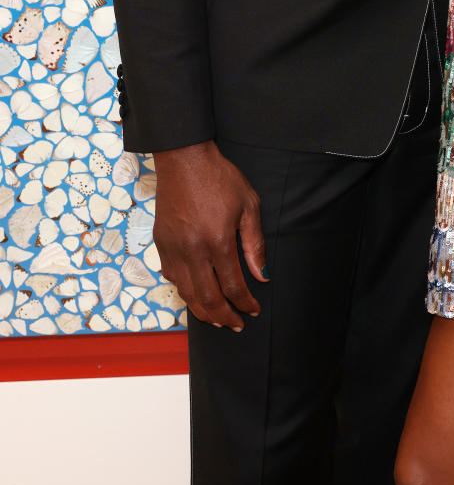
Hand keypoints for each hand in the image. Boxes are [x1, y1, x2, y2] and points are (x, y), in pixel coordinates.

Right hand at [152, 140, 267, 330]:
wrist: (184, 159)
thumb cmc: (220, 178)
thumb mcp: (249, 205)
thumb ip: (255, 243)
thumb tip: (261, 275)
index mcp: (218, 240)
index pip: (233, 285)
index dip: (245, 303)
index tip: (253, 310)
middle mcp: (193, 250)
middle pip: (207, 298)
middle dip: (223, 316)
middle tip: (235, 325)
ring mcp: (174, 248)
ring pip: (186, 293)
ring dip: (202, 311)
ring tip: (217, 319)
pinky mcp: (161, 244)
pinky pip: (172, 277)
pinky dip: (185, 292)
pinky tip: (196, 295)